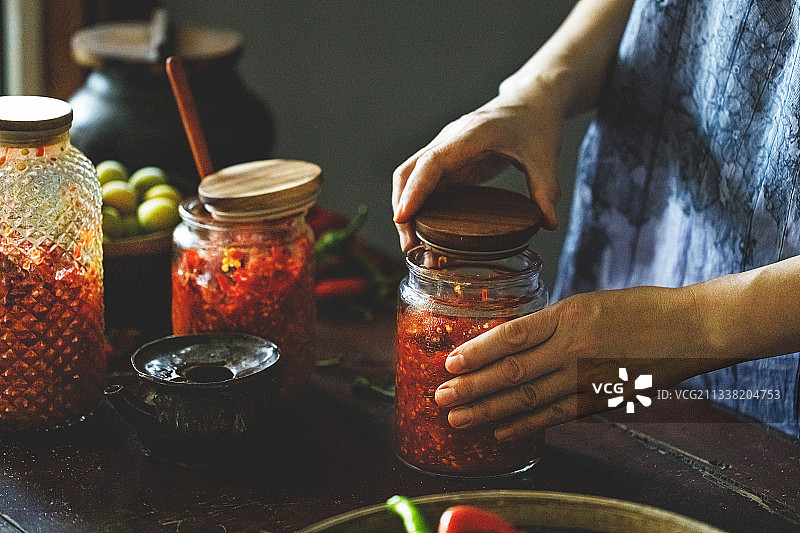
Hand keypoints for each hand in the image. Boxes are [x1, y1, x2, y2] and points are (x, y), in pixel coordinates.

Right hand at [392, 96, 563, 251]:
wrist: (530, 103)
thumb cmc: (534, 122)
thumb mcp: (544, 155)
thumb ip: (545, 189)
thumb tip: (549, 224)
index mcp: (468, 136)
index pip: (431, 163)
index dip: (414, 190)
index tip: (403, 217)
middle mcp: (449, 142)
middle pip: (408, 173)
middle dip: (403, 208)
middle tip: (409, 245)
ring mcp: (445, 152)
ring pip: (410, 179)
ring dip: (407, 209)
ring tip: (414, 245)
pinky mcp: (449, 163)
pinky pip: (425, 184)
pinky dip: (420, 207)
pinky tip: (425, 231)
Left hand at [433, 285, 718, 440]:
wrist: (690, 328)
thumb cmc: (639, 308)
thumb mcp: (588, 302)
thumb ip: (550, 323)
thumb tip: (510, 343)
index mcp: (568, 315)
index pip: (511, 335)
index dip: (477, 352)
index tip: (449, 363)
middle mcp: (574, 348)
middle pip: (512, 372)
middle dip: (472, 387)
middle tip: (441, 398)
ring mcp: (587, 377)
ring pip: (528, 399)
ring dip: (488, 411)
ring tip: (458, 419)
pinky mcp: (600, 399)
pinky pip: (556, 415)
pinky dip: (526, 426)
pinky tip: (501, 431)